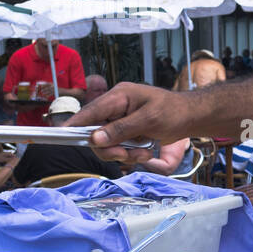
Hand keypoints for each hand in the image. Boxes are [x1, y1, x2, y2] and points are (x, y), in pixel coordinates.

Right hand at [66, 82, 191, 162]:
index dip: (75, 124)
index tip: (60, 134)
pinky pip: (119, 148)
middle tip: (126, 155)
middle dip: (110, 148)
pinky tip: (145, 152)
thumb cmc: (174, 112)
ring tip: (144, 153)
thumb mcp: (150, 120)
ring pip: (107, 144)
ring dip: (123, 153)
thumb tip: (95, 138)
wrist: (192, 118)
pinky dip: (130, 154)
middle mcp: (116, 108)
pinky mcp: (127, 132)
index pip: (91, 111)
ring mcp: (121, 121)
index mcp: (119, 96)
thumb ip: (122, 129)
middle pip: (95, 132)